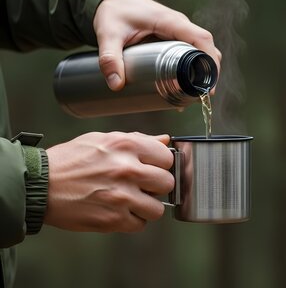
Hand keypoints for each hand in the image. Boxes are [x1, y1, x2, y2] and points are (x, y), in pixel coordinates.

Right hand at [44, 132, 174, 232]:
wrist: (39, 185)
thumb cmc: (69, 161)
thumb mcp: (102, 139)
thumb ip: (137, 140)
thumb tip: (164, 140)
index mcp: (126, 146)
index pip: (167, 158)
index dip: (161, 165)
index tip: (153, 168)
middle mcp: (127, 170)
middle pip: (167, 183)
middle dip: (157, 186)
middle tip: (142, 186)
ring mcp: (121, 197)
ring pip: (157, 209)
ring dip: (146, 207)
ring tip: (131, 201)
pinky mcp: (112, 219)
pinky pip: (139, 224)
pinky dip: (132, 221)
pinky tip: (118, 211)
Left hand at [93, 0, 221, 90]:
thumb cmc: (114, 10)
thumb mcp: (109, 34)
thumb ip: (110, 58)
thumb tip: (116, 85)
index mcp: (170, 22)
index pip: (201, 39)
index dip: (210, 61)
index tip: (209, 84)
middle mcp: (180, 25)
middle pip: (207, 47)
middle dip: (209, 72)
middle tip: (201, 95)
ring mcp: (179, 30)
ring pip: (202, 50)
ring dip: (203, 70)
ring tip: (194, 93)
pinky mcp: (175, 35)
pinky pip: (192, 50)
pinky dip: (195, 65)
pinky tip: (187, 83)